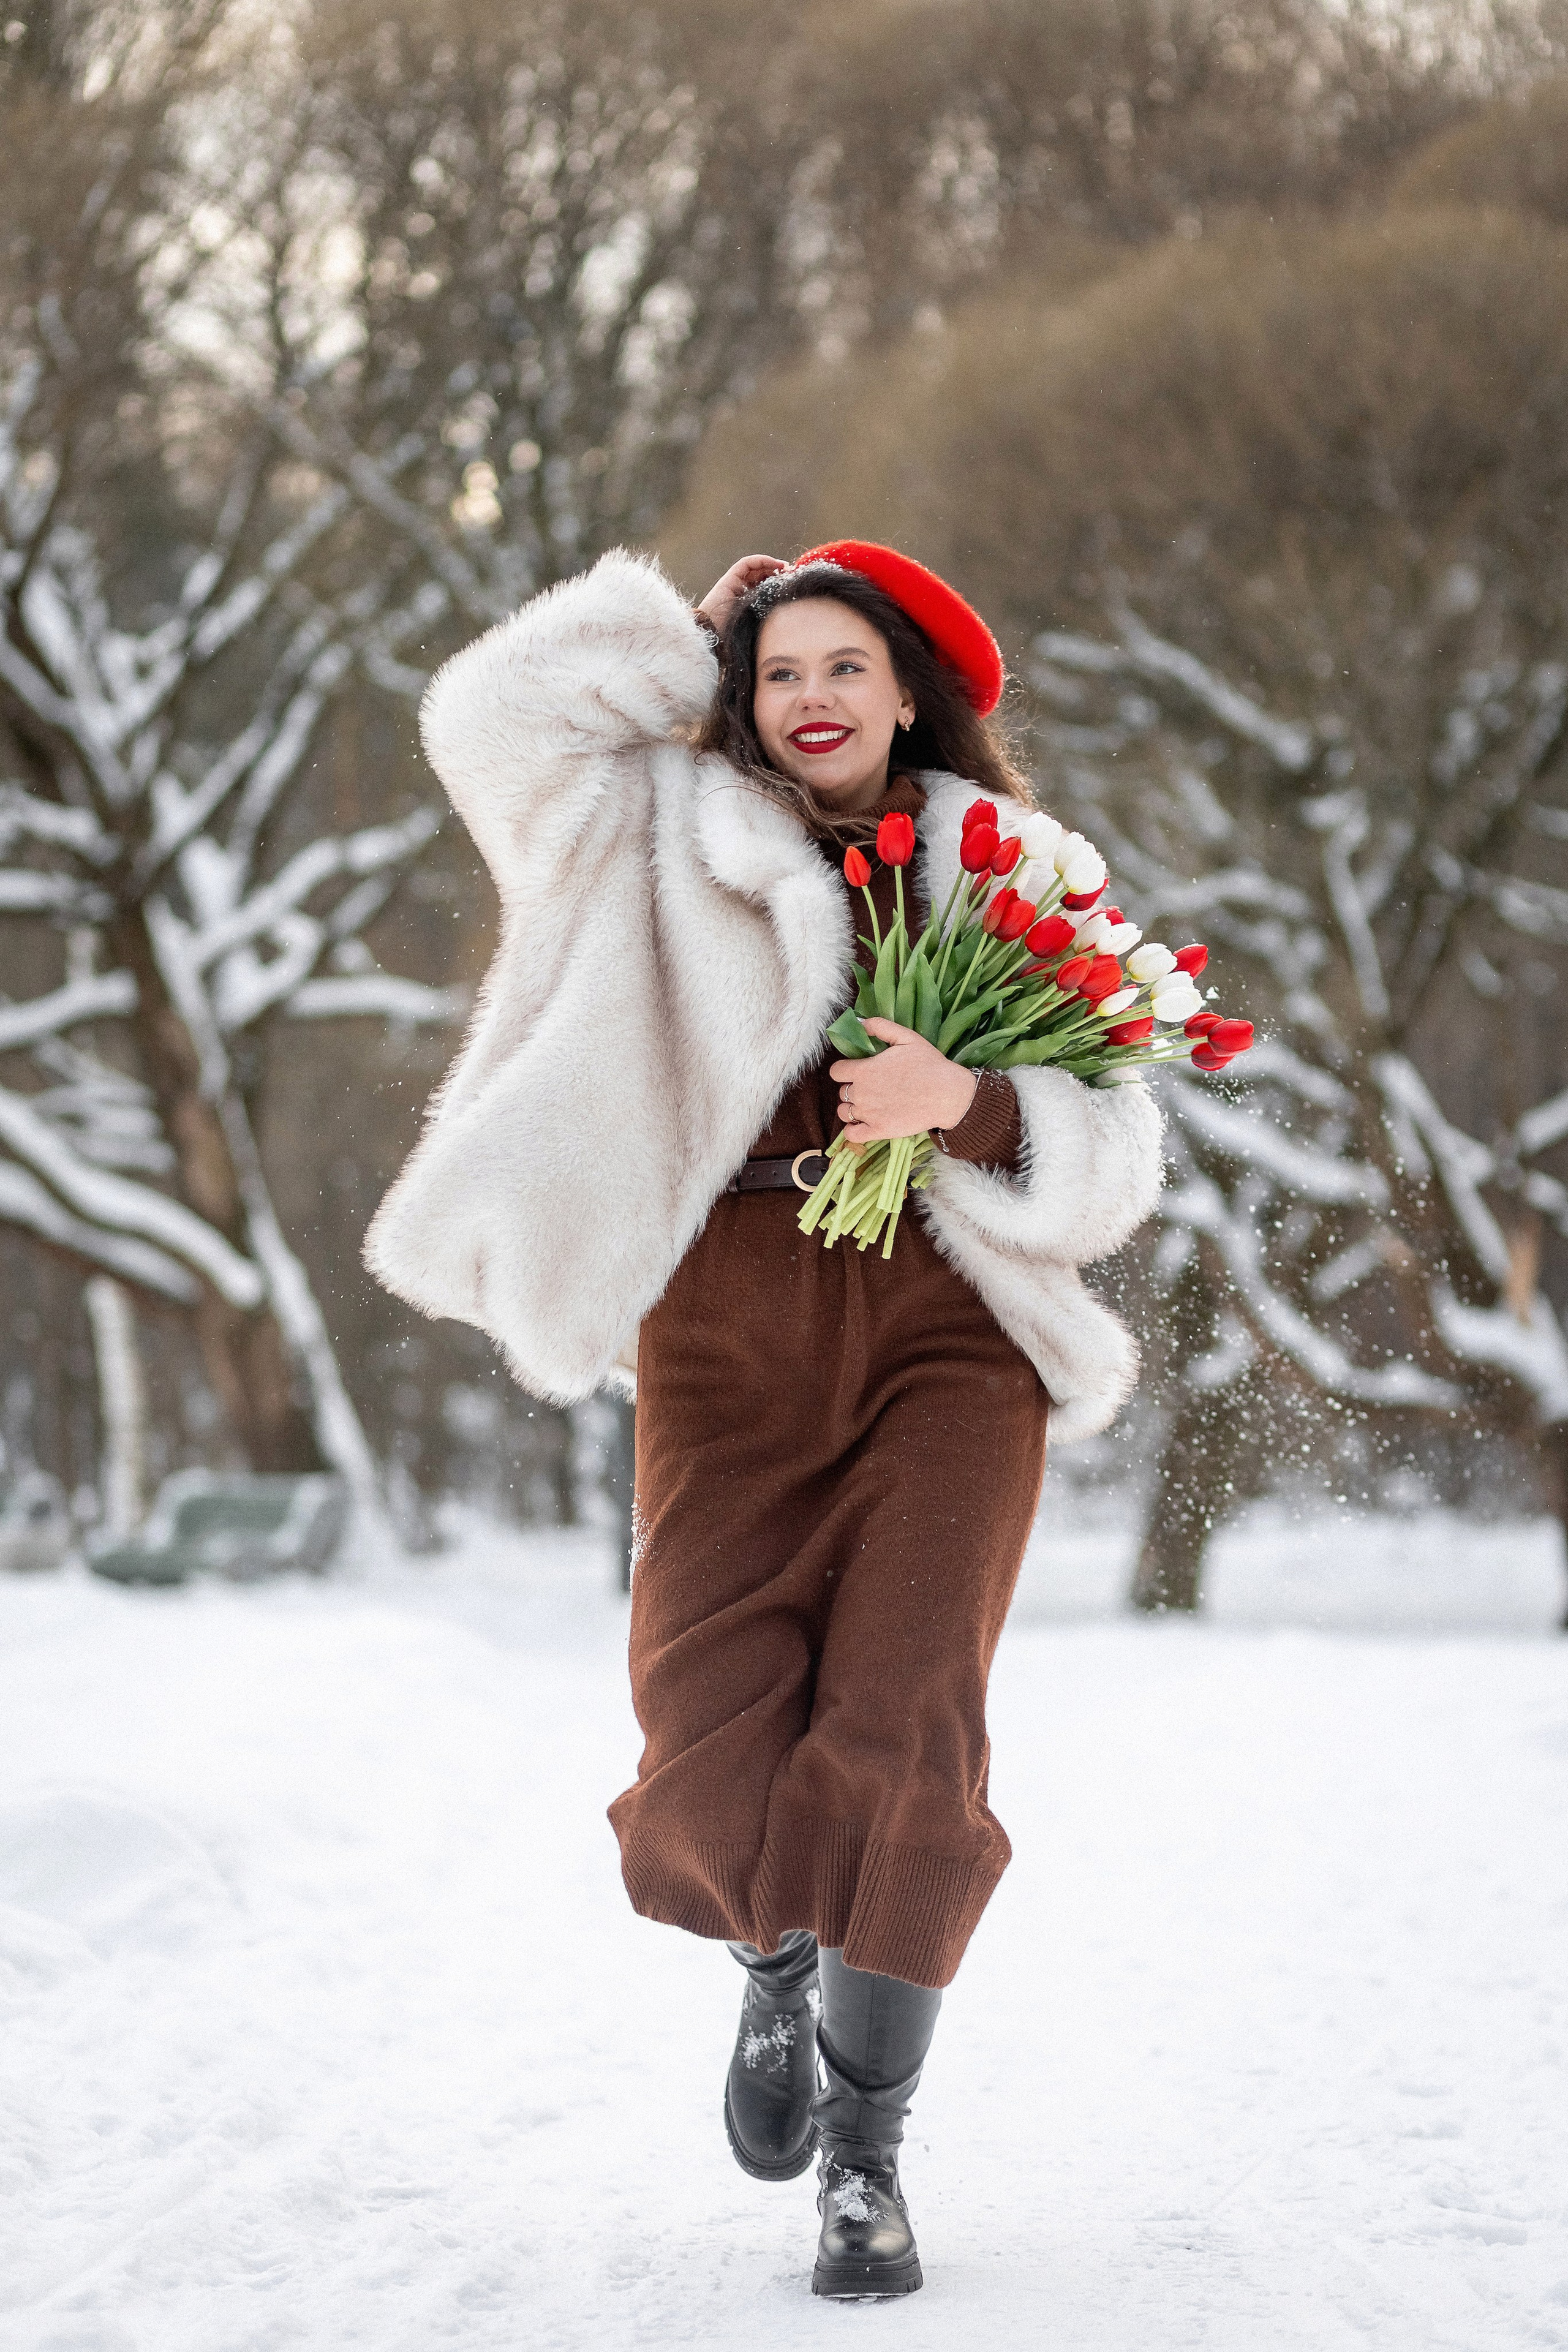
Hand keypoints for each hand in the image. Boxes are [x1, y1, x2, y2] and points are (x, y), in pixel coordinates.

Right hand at [696, 553, 788, 635]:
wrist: (714, 638)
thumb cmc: (737, 638)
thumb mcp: (760, 625)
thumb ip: (770, 618)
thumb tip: (792, 617)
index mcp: (748, 603)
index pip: (764, 586)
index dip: (778, 582)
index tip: (792, 582)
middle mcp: (740, 592)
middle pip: (761, 575)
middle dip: (777, 571)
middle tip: (791, 573)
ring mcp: (733, 585)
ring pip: (754, 568)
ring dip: (771, 564)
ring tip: (785, 567)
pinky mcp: (728, 580)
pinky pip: (746, 563)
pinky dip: (761, 560)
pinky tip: (775, 563)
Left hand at [829, 1019, 977, 1144]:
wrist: (946, 1095)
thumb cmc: (929, 1064)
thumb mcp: (906, 1037)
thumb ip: (880, 1027)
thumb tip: (860, 1023)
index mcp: (863, 1070)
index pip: (836, 1072)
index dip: (845, 1070)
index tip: (858, 1071)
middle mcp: (861, 1093)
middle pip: (842, 1092)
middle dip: (854, 1089)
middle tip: (873, 1088)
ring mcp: (868, 1114)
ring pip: (844, 1112)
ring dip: (852, 1108)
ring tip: (869, 1105)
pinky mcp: (878, 1131)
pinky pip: (852, 1134)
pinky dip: (852, 1130)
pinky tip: (863, 1124)